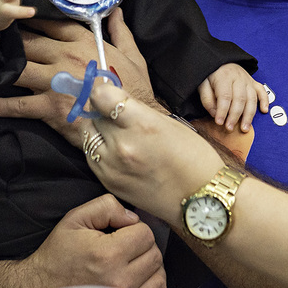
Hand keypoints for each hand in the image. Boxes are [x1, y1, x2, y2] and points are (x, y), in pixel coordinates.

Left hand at [0, 10, 155, 141]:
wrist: (131, 124)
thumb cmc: (134, 89)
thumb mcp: (132, 55)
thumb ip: (120, 31)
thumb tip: (116, 11)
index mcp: (85, 41)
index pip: (53, 24)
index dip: (34, 19)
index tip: (20, 16)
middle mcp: (66, 56)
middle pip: (30, 42)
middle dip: (11, 39)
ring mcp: (55, 81)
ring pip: (19, 68)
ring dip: (0, 66)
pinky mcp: (49, 106)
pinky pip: (17, 105)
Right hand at [32, 193, 173, 287]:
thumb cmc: (58, 255)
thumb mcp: (75, 219)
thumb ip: (107, 207)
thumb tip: (132, 217)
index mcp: (108, 254)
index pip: (146, 234)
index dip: (135, 229)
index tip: (122, 233)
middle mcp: (119, 281)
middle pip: (155, 257)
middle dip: (144, 248)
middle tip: (127, 248)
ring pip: (159, 280)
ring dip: (151, 269)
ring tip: (132, 265)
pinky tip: (149, 284)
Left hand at [82, 84, 224, 223]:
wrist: (200, 197)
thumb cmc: (193, 156)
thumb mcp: (169, 123)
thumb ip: (136, 110)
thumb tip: (115, 99)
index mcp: (141, 125)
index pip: (101, 96)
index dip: (102, 90)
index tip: (108, 92)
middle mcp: (122, 146)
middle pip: (93, 115)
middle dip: (101, 111)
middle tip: (115, 115)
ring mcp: (112, 167)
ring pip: (87, 136)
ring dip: (97, 130)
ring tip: (115, 134)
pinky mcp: (109, 183)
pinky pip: (91, 157)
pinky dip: (98, 150)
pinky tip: (115, 151)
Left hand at [199, 64, 268, 132]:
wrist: (220, 60)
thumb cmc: (211, 74)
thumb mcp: (202, 83)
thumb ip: (207, 99)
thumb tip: (215, 114)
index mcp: (224, 76)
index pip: (225, 96)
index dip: (222, 111)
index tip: (219, 122)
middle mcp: (238, 78)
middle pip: (240, 99)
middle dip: (235, 116)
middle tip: (229, 128)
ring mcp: (248, 80)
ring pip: (252, 98)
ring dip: (249, 115)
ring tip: (244, 128)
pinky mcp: (253, 83)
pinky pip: (262, 91)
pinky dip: (265, 101)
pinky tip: (264, 110)